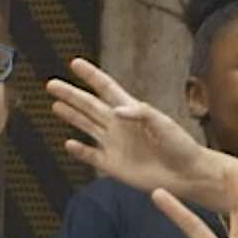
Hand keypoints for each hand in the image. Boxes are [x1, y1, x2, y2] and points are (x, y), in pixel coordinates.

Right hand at [48, 57, 219, 205]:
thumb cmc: (180, 146)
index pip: (106, 88)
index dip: (90, 75)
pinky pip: (91, 156)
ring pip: (87, 126)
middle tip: (51, 83)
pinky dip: (79, 150)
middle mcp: (119, 125)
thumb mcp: (163, 124)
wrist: (187, 175)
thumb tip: (116, 111)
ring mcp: (115, 145)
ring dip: (71, 116)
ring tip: (55, 105)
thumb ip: (140, 114)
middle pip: (89, 106)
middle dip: (71, 94)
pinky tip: (68, 143)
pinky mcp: (113, 165)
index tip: (75, 63)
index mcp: (131, 110)